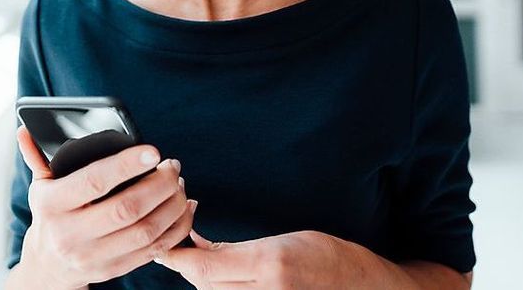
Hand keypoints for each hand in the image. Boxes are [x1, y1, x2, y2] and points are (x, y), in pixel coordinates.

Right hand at [15, 125, 197, 287]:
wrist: (48, 266)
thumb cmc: (50, 216)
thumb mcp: (40, 187)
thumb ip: (38, 157)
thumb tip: (26, 131)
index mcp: (52, 206)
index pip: (94, 182)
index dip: (126, 165)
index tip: (152, 151)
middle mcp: (71, 234)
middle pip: (127, 208)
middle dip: (158, 184)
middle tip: (172, 166)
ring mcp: (93, 256)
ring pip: (146, 231)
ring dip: (171, 205)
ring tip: (179, 183)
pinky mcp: (114, 270)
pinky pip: (155, 250)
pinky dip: (176, 227)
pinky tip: (184, 208)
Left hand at [154, 229, 370, 288]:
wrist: (357, 286)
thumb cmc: (324, 256)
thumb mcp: (279, 242)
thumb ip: (235, 249)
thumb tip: (196, 245)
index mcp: (269, 265)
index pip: (203, 267)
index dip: (176, 254)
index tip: (165, 240)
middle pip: (201, 283)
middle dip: (183, 262)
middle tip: (176, 237)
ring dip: (197, 275)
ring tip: (194, 251)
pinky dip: (213, 287)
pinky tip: (213, 270)